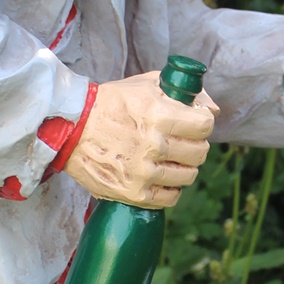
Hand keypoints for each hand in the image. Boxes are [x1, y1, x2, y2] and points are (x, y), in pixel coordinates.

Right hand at [64, 70, 217, 206]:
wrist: (70, 128)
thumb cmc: (110, 103)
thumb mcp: (147, 85)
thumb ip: (184, 92)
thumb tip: (212, 109)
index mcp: (160, 115)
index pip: (205, 126)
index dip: (203, 123)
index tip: (195, 122)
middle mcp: (154, 146)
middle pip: (200, 153)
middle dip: (195, 145)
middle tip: (182, 141)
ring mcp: (144, 172)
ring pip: (188, 176)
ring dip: (184, 167)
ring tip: (170, 159)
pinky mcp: (133, 193)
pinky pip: (170, 198)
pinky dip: (171, 189)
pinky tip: (162, 177)